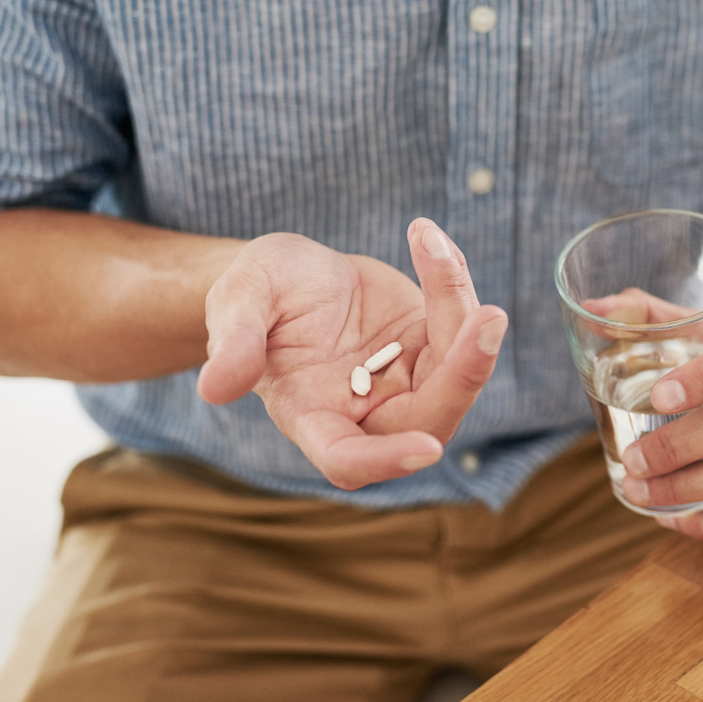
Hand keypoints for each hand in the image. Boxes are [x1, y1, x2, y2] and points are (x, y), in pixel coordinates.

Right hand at [196, 219, 506, 489]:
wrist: (291, 275)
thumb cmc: (256, 293)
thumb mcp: (239, 298)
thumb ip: (234, 340)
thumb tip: (214, 388)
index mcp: (311, 415)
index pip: (347, 460)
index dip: (385, 462)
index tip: (427, 450)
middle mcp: (366, 412)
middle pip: (428, 419)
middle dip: (465, 373)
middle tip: (488, 317)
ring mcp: (406, 384)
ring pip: (457, 370)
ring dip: (463, 313)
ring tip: (434, 249)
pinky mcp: (432, 350)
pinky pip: (461, 325)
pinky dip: (454, 281)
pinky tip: (427, 239)